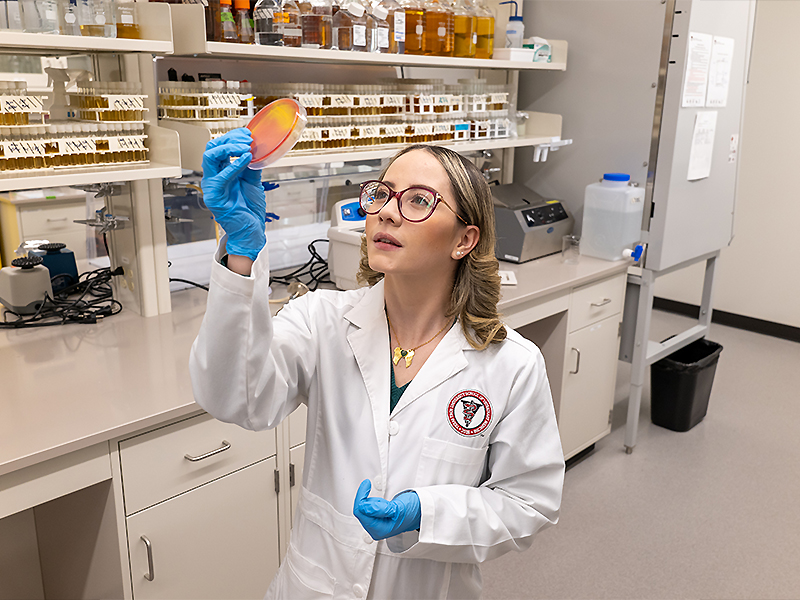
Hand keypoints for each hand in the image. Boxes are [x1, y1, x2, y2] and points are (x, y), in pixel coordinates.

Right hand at [201, 128, 277, 260]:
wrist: (250, 230)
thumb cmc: (249, 209)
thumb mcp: (253, 181)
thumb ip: (251, 165)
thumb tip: (255, 148)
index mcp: (221, 172)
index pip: (219, 147)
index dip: (232, 137)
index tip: (248, 134)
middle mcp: (214, 177)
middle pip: (212, 148)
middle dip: (230, 139)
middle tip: (248, 140)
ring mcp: (212, 186)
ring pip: (210, 157)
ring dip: (229, 148)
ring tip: (246, 148)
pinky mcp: (214, 196)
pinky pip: (221, 176)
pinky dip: (234, 164)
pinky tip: (246, 159)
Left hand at [353, 479, 420, 540]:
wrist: (421, 509)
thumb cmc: (413, 510)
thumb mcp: (398, 508)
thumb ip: (381, 509)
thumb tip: (364, 507)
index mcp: (379, 530)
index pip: (361, 512)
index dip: (361, 496)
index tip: (366, 483)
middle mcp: (376, 529)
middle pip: (360, 510)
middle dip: (367, 498)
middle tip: (379, 494)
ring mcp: (376, 524)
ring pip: (363, 508)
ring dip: (371, 500)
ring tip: (385, 501)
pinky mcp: (377, 518)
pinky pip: (368, 507)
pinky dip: (372, 500)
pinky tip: (382, 502)